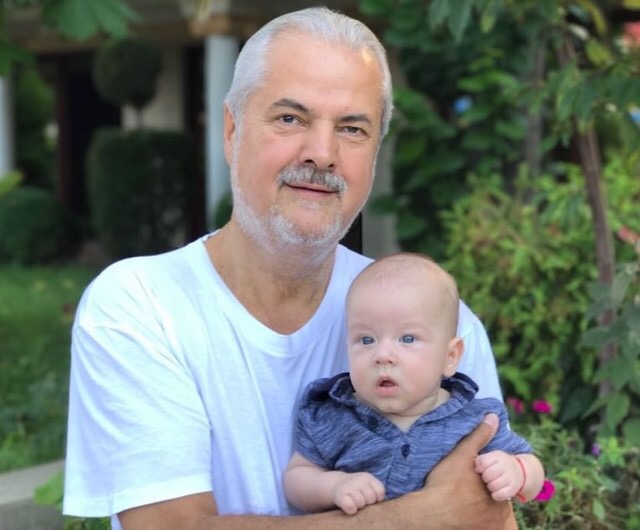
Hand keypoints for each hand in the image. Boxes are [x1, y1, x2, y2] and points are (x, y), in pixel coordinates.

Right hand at [331, 472, 384, 514]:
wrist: (335, 484)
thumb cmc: (355, 488)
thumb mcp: (366, 485)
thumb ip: (375, 491)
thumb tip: (382, 504)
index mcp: (368, 477)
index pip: (380, 492)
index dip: (377, 499)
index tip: (370, 498)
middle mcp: (359, 479)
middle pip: (371, 499)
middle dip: (367, 503)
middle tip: (360, 500)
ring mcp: (349, 486)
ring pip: (361, 504)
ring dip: (358, 507)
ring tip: (353, 502)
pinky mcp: (340, 495)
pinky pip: (351, 507)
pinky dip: (351, 510)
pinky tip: (348, 507)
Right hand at [424, 413, 517, 529]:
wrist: (428, 512)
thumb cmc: (447, 483)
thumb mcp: (463, 455)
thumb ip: (480, 437)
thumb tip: (494, 417)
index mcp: (501, 498)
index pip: (501, 488)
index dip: (488, 482)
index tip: (473, 479)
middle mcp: (497, 518)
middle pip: (494, 504)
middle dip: (484, 496)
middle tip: (465, 489)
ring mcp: (484, 529)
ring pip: (484, 516)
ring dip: (476, 509)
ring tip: (459, 500)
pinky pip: (475, 525)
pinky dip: (468, 520)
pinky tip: (456, 512)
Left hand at [476, 450, 522, 500]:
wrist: (520, 470)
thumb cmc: (499, 464)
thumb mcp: (491, 457)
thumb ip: (481, 461)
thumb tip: (477, 470)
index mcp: (498, 456)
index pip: (483, 462)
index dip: (479, 468)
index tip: (481, 470)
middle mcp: (506, 466)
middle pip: (487, 475)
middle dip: (484, 478)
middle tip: (487, 478)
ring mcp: (511, 478)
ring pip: (493, 486)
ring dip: (490, 486)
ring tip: (492, 483)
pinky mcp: (513, 489)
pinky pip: (499, 495)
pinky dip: (495, 495)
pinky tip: (496, 491)